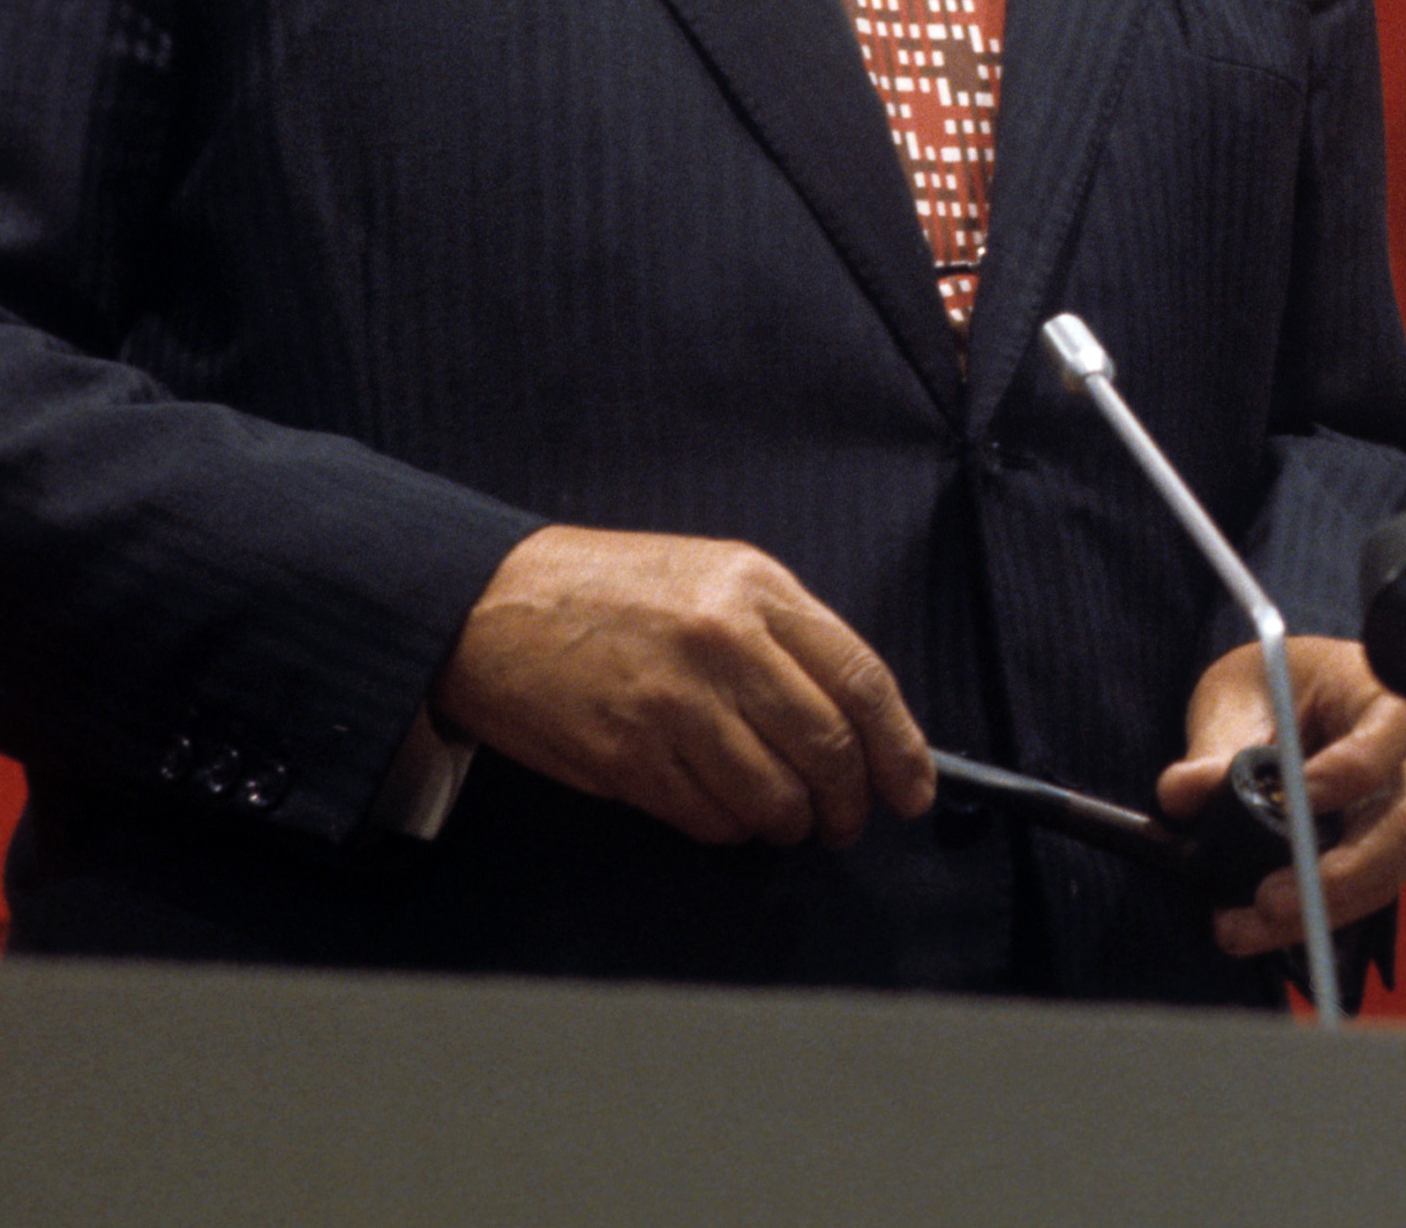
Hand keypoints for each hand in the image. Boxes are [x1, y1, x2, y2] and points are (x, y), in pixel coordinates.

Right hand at [431, 524, 935, 847]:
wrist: (492, 605)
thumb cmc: (612, 592)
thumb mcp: (716, 576)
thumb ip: (789, 637)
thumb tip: (856, 719)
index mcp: (757, 588)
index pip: (860, 679)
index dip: (900, 747)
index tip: (913, 788)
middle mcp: (723, 643)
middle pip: (826, 747)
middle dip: (850, 802)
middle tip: (848, 821)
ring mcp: (673, 703)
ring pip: (772, 795)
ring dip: (790, 824)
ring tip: (787, 822)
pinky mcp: (627, 757)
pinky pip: (709, 817)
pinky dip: (731, 830)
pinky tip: (728, 817)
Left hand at [1159, 636, 1405, 958]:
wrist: (1289, 700)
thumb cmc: (1275, 683)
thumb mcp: (1237, 696)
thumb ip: (1215, 744)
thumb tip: (1182, 793)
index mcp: (1385, 695)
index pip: (1392, 732)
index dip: (1349, 772)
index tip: (1293, 800)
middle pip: (1402, 824)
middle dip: (1340, 873)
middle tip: (1269, 899)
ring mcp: (1401, 812)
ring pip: (1384, 874)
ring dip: (1317, 911)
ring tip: (1242, 927)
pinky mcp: (1379, 854)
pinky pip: (1360, 896)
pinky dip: (1308, 920)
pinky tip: (1253, 928)